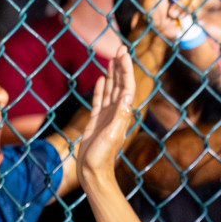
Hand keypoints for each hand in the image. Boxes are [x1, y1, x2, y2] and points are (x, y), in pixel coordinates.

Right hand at [80, 48, 135, 182]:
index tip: (123, 53)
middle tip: (119, 48)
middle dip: (120, 67)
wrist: (92, 172)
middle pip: (120, 85)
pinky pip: (99, 101)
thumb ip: (120, 116)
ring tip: (111, 59)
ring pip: (110, 90)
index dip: (125, 70)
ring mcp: (107, 116)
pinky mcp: (96, 121)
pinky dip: (100, 89)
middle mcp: (117, 113)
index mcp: (122, 114)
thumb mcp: (111, 135)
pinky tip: (100, 79)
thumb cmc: (102, 157)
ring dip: (112, 75)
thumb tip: (128, 96)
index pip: (126, 87)